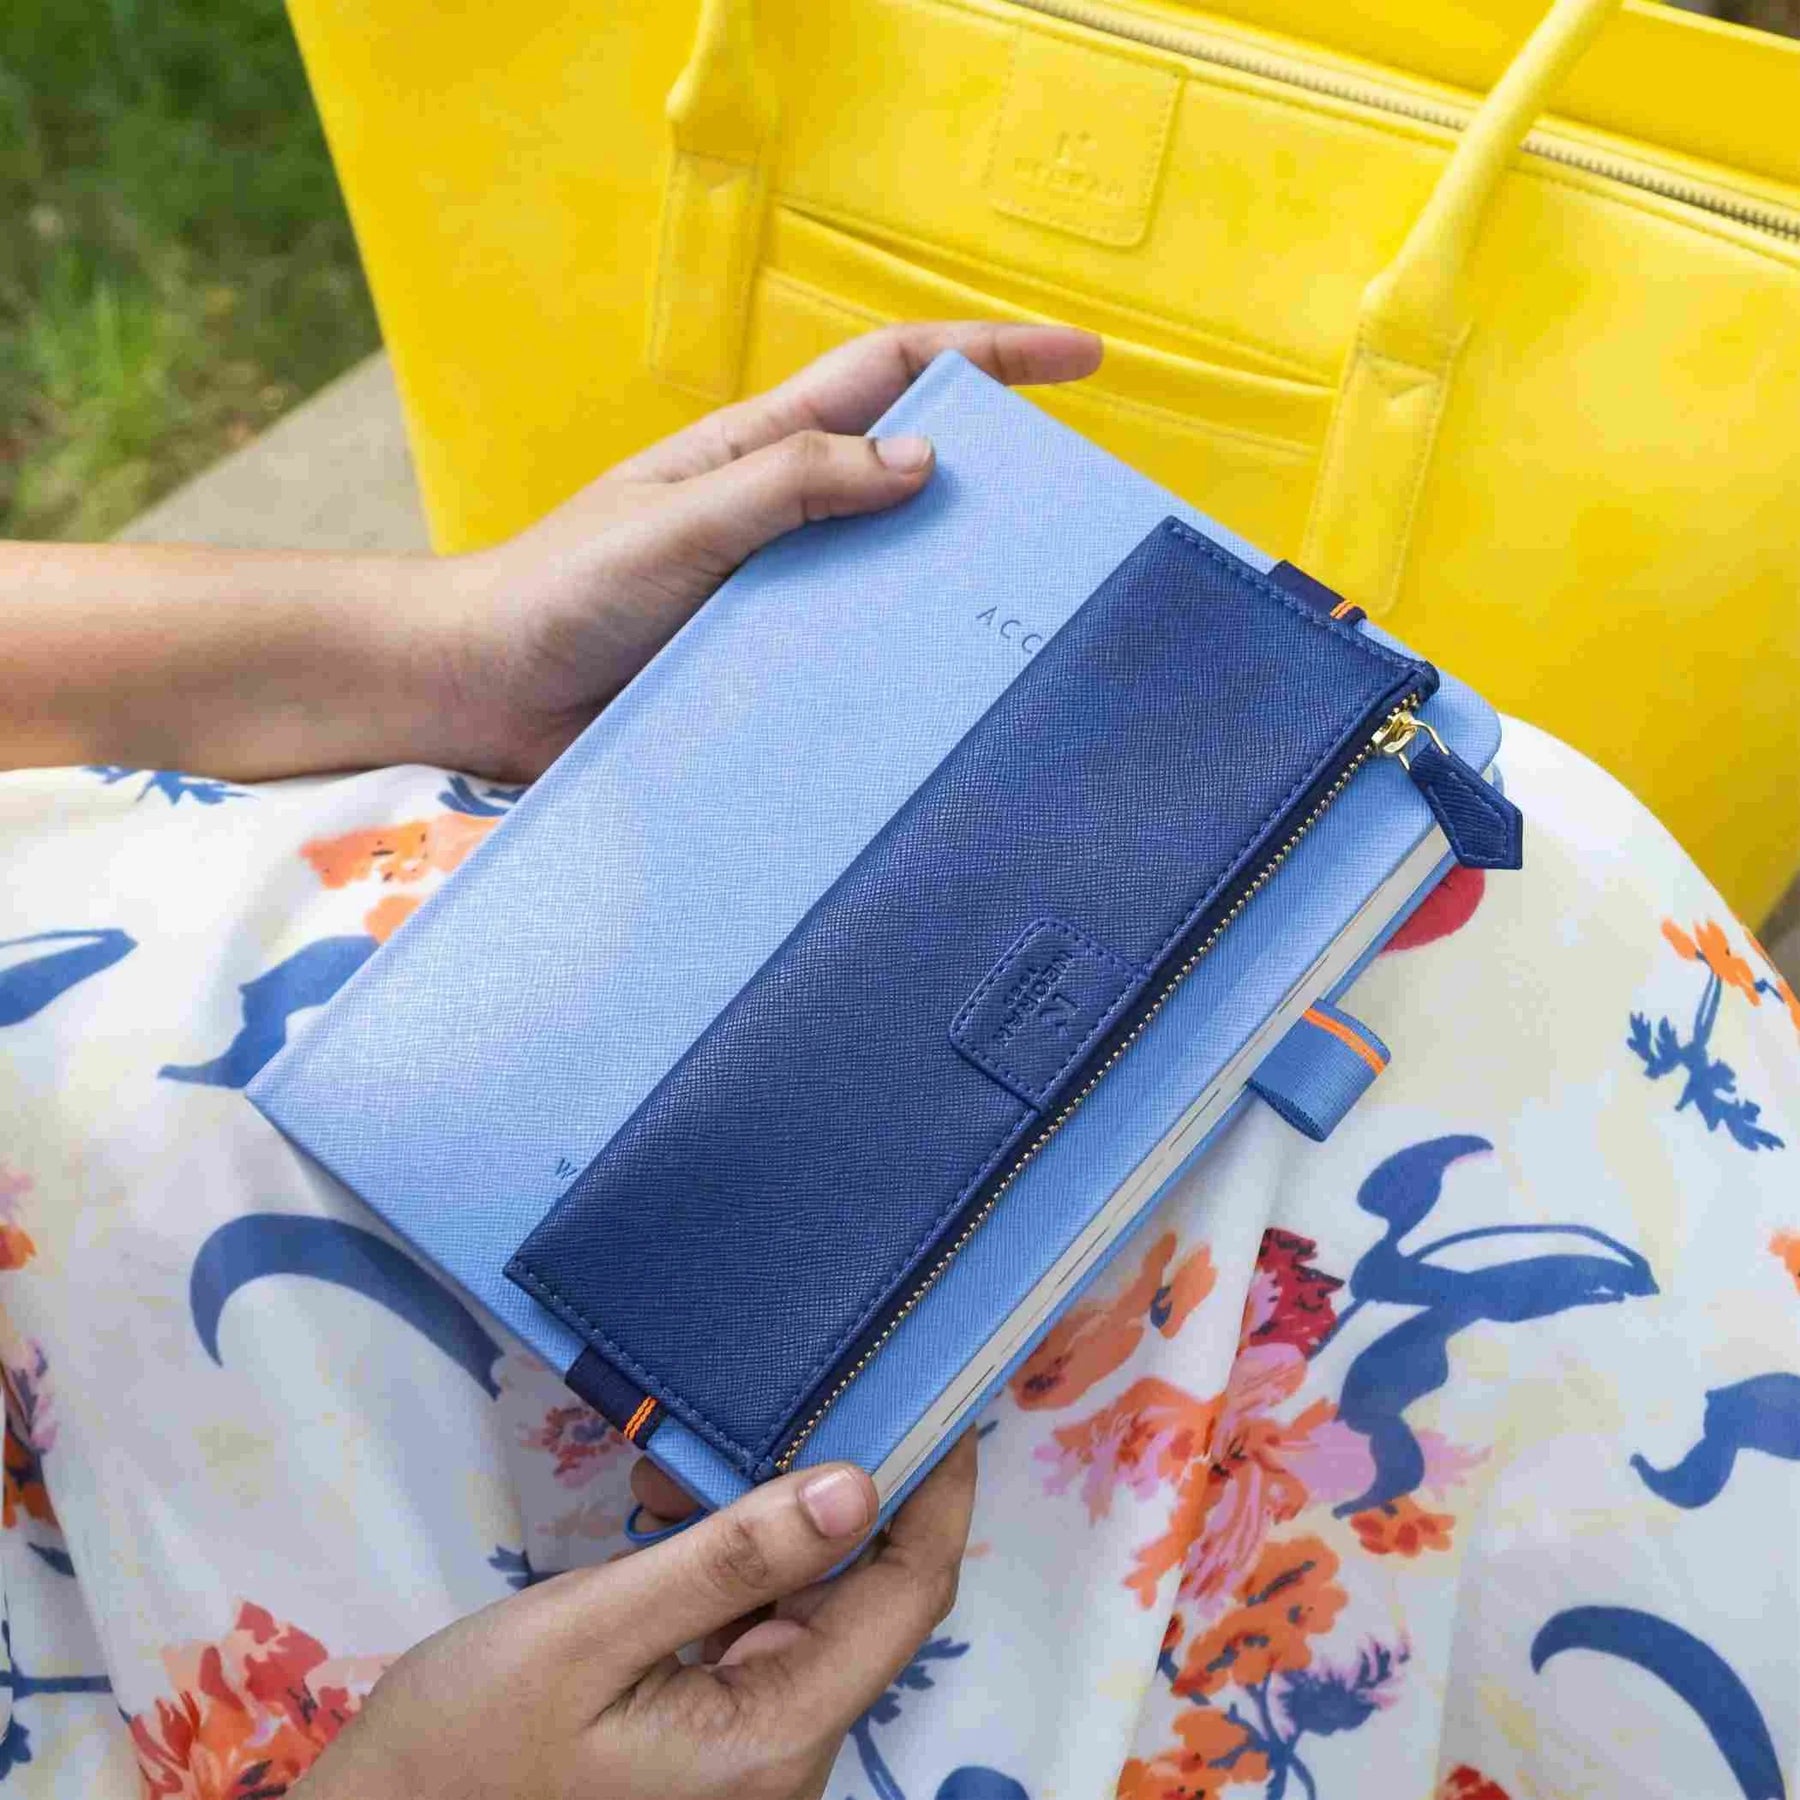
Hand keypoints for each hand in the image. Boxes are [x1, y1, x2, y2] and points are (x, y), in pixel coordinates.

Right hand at [299, 1436, 976, 1799]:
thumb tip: (855, 1487)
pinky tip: (661, 1520)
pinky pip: (750, 1633)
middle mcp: (783, 1755)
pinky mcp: (707, 1741)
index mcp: (774, 1736)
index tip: (943, 1398)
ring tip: (676, 1471)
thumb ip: (728, 1560)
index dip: (936, 1494)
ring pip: (802, 1606)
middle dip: (828, 1491)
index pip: (906, 1595)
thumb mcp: (589, 1631)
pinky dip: (723, 1568)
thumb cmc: (467, 1745)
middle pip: (862, 1598)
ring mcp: (747, 1754)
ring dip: (762, 1524)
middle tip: (775, 1400)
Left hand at [433, 321, 1101, 777]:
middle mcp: (783, 517)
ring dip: (960, 578)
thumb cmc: (563, 590)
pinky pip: (857, 654)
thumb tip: (924, 458)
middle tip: (1079, 510)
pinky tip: (947, 696)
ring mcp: (779, 592)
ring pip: (895, 569)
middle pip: (914, 469)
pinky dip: (907, 662)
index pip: (895, 373)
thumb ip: (790, 485)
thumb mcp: (681, 522)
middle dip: (1001, 468)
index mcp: (762, 453)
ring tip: (1034, 613)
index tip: (1083, 362)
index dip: (991, 355)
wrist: (486, 690)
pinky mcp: (767, 666)